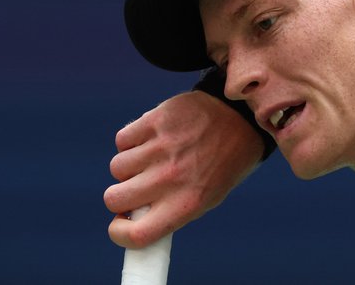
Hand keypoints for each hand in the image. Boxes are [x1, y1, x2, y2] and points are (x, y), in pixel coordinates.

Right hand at [103, 90, 263, 247]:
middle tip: (136, 188)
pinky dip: (131, 142)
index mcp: (187, 203)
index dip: (120, 234)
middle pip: (114, 199)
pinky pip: (122, 140)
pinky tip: (152, 140)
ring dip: (129, 167)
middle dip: (121, 197)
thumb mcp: (207, 197)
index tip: (120, 225)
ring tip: (152, 159)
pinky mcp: (155, 121)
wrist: (240, 119)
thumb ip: (170, 211)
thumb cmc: (222, 163)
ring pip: (117, 168)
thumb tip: (132, 219)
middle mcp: (171, 177)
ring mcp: (161, 147)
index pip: (137, 235)